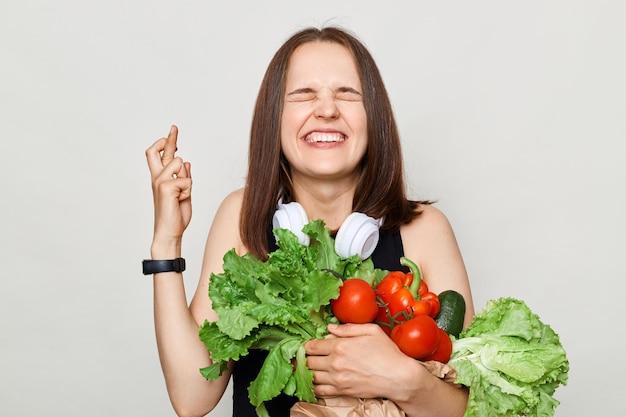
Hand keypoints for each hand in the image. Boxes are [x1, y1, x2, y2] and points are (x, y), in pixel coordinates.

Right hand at [145, 125, 191, 251]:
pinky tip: (181, 200)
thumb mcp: (183, 193)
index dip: (166, 144)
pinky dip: (188, 190)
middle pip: (156, 151)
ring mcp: (160, 181)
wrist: (170, 232)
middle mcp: (157, 178)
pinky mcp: (166, 187)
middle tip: (175, 127)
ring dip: (187, 179)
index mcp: (160, 179)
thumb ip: (183, 178)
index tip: (173, 137)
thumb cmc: (176, 216)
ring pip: (179, 163)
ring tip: (182, 195)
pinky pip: (186, 179)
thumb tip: (186, 162)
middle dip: (168, 139)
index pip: (159, 156)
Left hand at [304, 323, 420, 399]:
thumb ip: (348, 328)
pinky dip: (313, 387)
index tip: (307, 345)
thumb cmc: (387, 353)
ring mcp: (337, 379)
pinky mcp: (341, 391)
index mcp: (340, 346)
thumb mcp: (371, 331)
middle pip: (309, 361)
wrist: (398, 378)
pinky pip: (319, 391)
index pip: (313, 346)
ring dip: (307, 372)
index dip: (307, 345)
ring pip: (311, 376)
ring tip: (308, 368)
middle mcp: (335, 363)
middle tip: (306, 356)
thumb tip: (330, 327)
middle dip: (305, 358)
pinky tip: (314, 382)